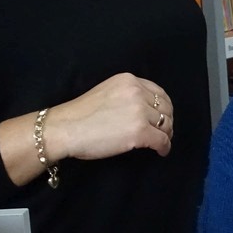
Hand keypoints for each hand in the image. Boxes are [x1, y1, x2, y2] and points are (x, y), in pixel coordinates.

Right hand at [46, 72, 172, 162]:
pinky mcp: (140, 132)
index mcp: (129, 80)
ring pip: (165, 124)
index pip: (158, 92)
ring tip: (161, 142)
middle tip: (164, 132)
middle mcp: (137, 92)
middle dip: (167, 121)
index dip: (164, 106)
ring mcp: (139, 112)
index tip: (162, 116)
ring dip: (166, 134)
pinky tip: (161, 151)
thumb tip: (145, 110)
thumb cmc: (80, 115)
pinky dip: (164, 147)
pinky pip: (162, 140)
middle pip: (165, 108)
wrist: (65, 128)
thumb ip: (127, 96)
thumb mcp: (107, 92)